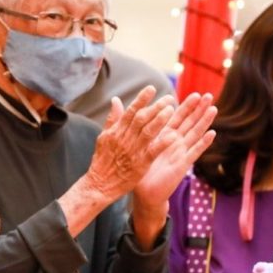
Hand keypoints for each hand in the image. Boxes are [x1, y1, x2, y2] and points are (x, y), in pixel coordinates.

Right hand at [84, 86, 176, 204]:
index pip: (131, 111)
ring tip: (171, 110)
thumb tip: (116, 100)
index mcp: (116, 131)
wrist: (100, 184)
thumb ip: (112, 119)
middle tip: (169, 98)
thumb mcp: (104, 137)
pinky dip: (162, 143)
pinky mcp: (140, 164)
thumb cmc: (102, 161)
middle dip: (155, 107)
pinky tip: (172, 136)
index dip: (141, 99)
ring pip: (148, 132)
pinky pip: (153, 151)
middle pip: (142, 119)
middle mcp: (125, 139)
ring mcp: (133, 151)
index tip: (152, 88)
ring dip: (160, 120)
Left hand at [131, 92, 216, 212]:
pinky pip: (194, 152)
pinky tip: (212, 133)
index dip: (186, 106)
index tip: (195, 93)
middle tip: (208, 95)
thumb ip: (130, 124)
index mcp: (164, 137)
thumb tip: (116, 103)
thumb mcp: (134, 144)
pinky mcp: (182, 164)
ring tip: (213, 108)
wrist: (144, 193)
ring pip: (194, 134)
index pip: (177, 118)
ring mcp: (180, 153)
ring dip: (204, 122)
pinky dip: (203, 143)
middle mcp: (174, 143)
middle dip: (198, 109)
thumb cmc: (139, 170)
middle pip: (189, 122)